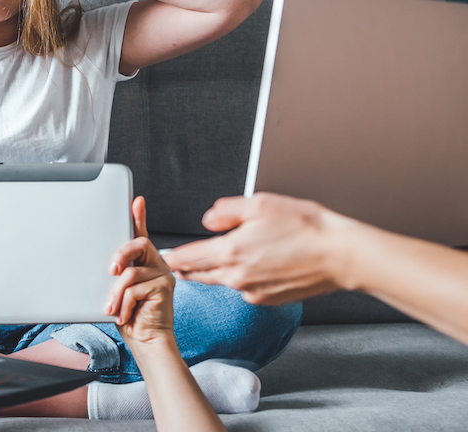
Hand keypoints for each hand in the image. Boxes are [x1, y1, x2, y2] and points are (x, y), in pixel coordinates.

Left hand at [105, 197, 176, 346]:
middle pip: (138, 244)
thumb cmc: (130, 318)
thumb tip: (106, 266)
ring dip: (116, 293)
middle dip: (121, 254)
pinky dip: (124, 303)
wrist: (145, 343)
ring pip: (132, 272)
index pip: (140, 234)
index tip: (136, 201)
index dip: (139, 216)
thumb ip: (116, 275)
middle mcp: (156, 264)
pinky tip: (123, 315)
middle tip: (110, 270)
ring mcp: (163, 275)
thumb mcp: (117, 291)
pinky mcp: (165, 287)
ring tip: (112, 308)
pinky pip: (136, 288)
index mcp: (143, 263)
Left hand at [164, 193, 355, 304]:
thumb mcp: (260, 204)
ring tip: (219, 258)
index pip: (188, 259)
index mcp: (231, 252)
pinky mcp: (267, 300)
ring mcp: (252, 291)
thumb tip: (208, 220)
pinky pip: (244, 288)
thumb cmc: (305, 226)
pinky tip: (254, 264)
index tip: (165, 256)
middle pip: (199, 275)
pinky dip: (241, 278)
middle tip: (180, 261)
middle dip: (188, 268)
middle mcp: (237, 277)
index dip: (173, 257)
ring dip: (215, 272)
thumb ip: (226, 211)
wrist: (340, 256)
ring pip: (222, 282)